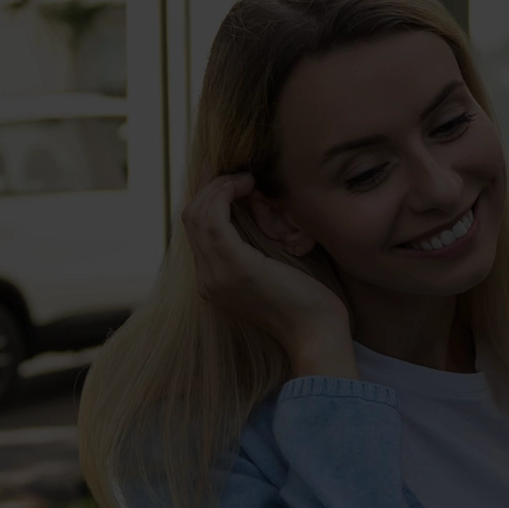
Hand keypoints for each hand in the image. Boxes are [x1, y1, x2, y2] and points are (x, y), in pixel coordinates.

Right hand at [183, 173, 353, 378]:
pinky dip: (225, 195)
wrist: (318, 335)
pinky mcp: (236, 268)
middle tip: (238, 172)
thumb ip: (258, 247)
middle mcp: (208, 279)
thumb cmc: (308, 303)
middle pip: (190, 218)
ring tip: (245, 179)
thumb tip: (258, 211)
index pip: (195, 230)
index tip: (227, 176)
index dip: (206, 197)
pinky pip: (214, 220)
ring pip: (198, 215)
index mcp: (214, 281)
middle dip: (209, 186)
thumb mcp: (276, 269)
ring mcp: (218, 275)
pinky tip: (246, 186)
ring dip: (219, 187)